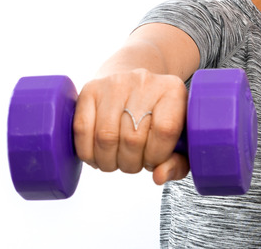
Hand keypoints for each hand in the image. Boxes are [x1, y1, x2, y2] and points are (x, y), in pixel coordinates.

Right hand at [73, 69, 190, 184]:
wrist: (134, 86)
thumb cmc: (159, 118)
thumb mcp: (179, 139)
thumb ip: (177, 163)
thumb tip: (159, 177)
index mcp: (173, 91)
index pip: (165, 130)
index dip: (156, 156)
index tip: (153, 160)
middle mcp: (144, 82)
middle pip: (132, 138)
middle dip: (131, 163)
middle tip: (133, 162)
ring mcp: (115, 83)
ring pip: (105, 137)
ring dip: (109, 161)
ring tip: (116, 160)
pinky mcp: (90, 89)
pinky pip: (82, 130)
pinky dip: (88, 152)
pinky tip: (98, 154)